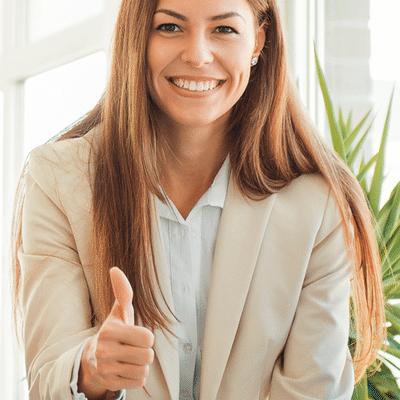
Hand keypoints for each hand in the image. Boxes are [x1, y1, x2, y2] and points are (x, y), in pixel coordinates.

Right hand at [79, 267, 154, 397]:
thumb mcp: (119, 311)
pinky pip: (139, 382)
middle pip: (147, 356)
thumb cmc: (114, 331)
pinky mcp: (109, 383)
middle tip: (133, 348)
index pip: (148, 338)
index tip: (136, 335)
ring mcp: (106, 369)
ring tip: (129, 358)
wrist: (93, 359)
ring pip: (143, 370)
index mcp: (110, 331)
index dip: (147, 337)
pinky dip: (137, 377)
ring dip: (141, 365)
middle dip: (145, 352)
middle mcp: (105, 351)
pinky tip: (126, 369)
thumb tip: (115, 269)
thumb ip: (123, 291)